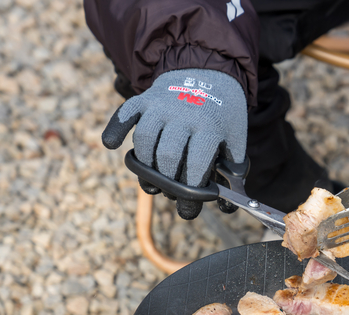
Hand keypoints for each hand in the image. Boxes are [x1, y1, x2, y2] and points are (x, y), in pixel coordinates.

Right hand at [102, 69, 246, 218]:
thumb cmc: (224, 114)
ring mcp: (161, 105)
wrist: (210, 70)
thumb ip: (234, 171)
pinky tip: (111, 144)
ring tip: (154, 179)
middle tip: (172, 193)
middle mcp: (183, 114)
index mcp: (209, 126)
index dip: (191, 192)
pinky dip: (115, 128)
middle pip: (167, 156)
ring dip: (145, 166)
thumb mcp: (237, 138)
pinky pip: (125, 113)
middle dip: (167, 182)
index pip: (196, 164)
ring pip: (144, 140)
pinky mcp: (145, 98)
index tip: (188, 208)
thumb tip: (228, 207)